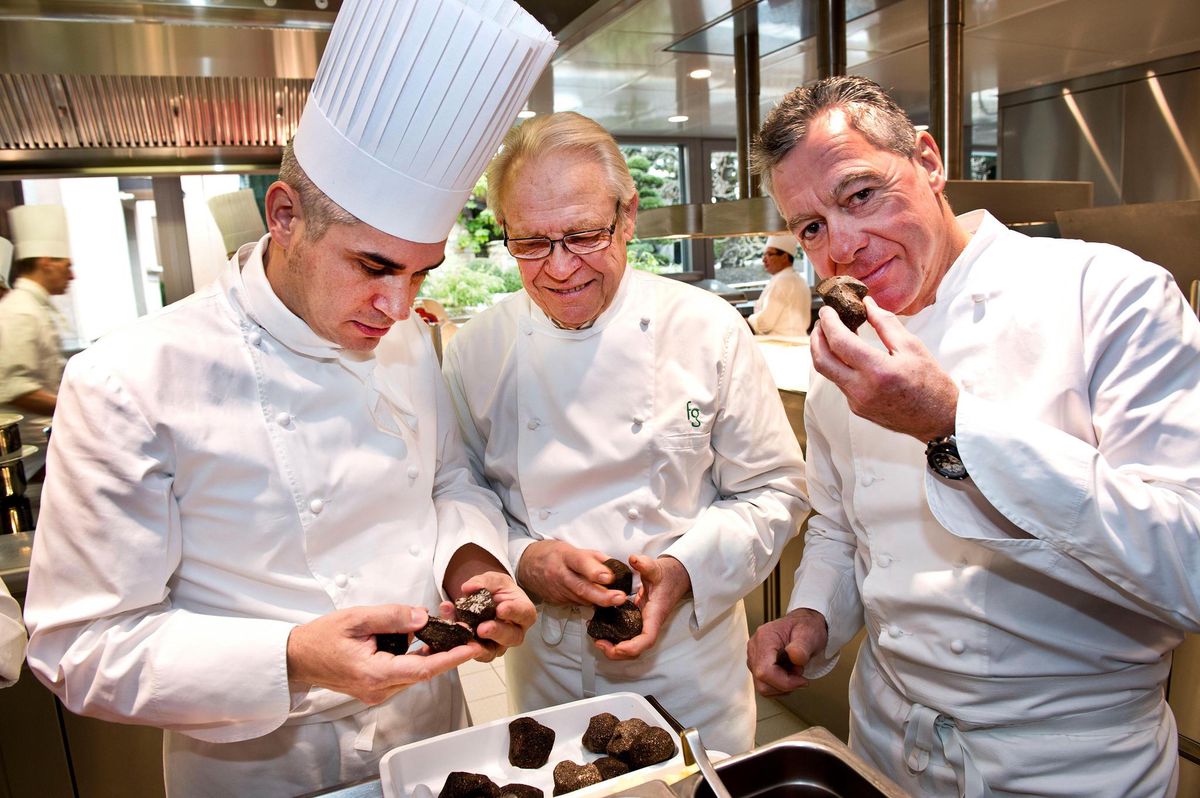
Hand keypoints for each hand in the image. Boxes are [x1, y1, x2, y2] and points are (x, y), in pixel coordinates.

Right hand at [286, 605, 483, 704]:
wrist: (298, 657)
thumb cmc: (322, 637)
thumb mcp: (357, 618)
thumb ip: (392, 617)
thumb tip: (422, 617)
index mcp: (374, 674)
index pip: (422, 670)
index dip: (451, 659)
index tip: (472, 648)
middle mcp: (378, 689)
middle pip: (422, 672)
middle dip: (445, 652)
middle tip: (465, 631)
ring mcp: (377, 692)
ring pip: (414, 673)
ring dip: (431, 654)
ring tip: (448, 632)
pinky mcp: (375, 688)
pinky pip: (403, 673)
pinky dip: (416, 657)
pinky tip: (423, 640)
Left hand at [442, 570, 536, 661]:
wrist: (487, 599)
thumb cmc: (496, 590)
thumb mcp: (493, 580)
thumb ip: (483, 583)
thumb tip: (468, 588)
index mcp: (523, 612)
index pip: (524, 614)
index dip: (514, 612)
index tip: (500, 608)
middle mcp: (514, 632)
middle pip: (511, 637)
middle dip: (496, 632)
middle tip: (483, 628)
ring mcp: (498, 645)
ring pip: (491, 651)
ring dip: (476, 645)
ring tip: (463, 633)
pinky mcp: (481, 651)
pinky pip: (471, 653)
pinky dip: (459, 645)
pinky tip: (448, 634)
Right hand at [517, 540, 627, 607]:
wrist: (527, 565)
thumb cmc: (552, 554)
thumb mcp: (572, 548)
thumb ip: (594, 557)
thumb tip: (615, 566)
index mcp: (565, 556)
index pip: (580, 563)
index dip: (594, 571)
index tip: (609, 577)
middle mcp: (560, 575)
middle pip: (582, 588)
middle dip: (603, 595)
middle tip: (619, 598)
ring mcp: (557, 591)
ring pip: (582, 599)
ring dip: (600, 601)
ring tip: (617, 601)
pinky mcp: (557, 601)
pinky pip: (577, 603)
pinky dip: (589, 602)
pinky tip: (598, 600)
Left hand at [595, 555, 690, 660]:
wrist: (676, 576)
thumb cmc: (668, 575)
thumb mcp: (656, 567)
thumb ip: (645, 564)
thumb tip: (633, 559)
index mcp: (655, 615)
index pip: (647, 639)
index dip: (632, 647)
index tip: (618, 647)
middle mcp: (649, 624)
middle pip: (637, 649)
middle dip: (618, 652)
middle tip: (599, 643)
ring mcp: (643, 624)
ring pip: (631, 646)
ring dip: (614, 649)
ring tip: (597, 640)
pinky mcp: (638, 621)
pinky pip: (628, 637)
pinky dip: (615, 639)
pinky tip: (601, 631)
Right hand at [746, 608, 828, 696]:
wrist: (804, 625)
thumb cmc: (806, 628)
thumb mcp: (810, 635)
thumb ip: (802, 647)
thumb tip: (794, 657)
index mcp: (765, 637)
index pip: (764, 671)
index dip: (784, 682)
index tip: (801, 680)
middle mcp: (755, 647)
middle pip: (762, 682)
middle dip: (785, 684)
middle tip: (799, 672)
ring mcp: (754, 657)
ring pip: (763, 686)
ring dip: (783, 685)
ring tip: (794, 671)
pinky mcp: (757, 665)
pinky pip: (765, 685)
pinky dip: (780, 685)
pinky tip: (788, 673)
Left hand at [810, 296, 958, 441]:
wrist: (939, 418)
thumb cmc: (931, 382)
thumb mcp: (912, 346)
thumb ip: (885, 323)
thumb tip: (867, 304)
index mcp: (878, 371)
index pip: (839, 342)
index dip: (829, 322)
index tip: (828, 309)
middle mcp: (862, 389)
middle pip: (821, 361)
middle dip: (816, 337)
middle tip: (822, 321)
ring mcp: (857, 402)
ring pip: (828, 373)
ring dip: (825, 351)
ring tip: (833, 334)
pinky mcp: (857, 408)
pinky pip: (840, 383)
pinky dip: (838, 365)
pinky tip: (848, 355)